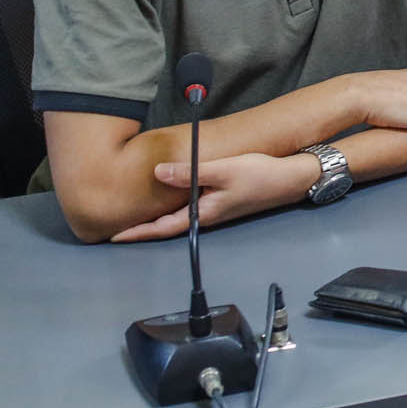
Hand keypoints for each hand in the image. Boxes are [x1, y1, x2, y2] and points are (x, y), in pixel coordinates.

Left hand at [111, 151, 318, 241]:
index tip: (113, 236)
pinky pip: (188, 208)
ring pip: (177, 217)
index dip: (137, 232)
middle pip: (166, 225)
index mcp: (203, 213)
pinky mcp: (221, 201)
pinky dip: (172, 208)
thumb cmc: (260, 175)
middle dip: (141, 228)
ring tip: (135, 215)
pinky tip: (168, 199)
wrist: (292, 178)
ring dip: (155, 219)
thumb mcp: (223, 170)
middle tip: (115, 228)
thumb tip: (158, 173)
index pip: (162, 227)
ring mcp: (214, 209)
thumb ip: (190, 172)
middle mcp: (206, 215)